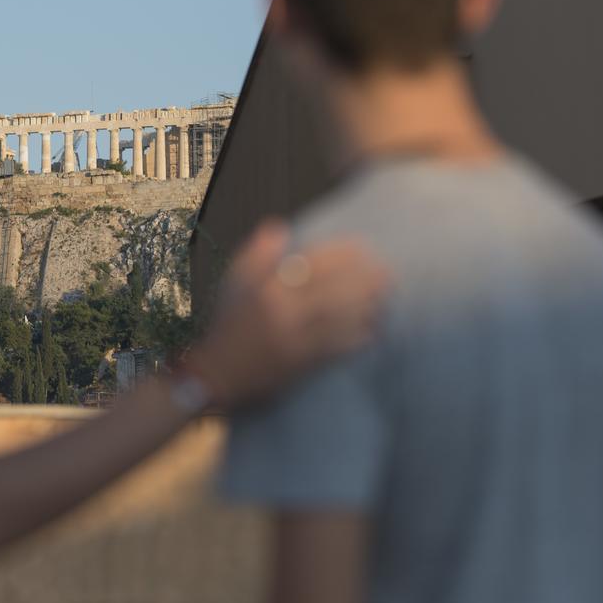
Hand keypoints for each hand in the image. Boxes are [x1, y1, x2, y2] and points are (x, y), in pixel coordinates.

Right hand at [180, 219, 389, 409]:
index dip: (343, 255)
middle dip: (365, 281)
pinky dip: (357, 339)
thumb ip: (256, 255)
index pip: (313, 264)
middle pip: (334, 291)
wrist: (216, 376)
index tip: (363, 248)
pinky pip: (337, 349)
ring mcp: (293, 340)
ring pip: (340, 319)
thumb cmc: (226, 326)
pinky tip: (372, 331)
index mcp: (266, 289)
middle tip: (387, 274)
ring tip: (384, 299)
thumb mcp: (232, 284)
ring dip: (367, 308)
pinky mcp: (301, 365)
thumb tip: (278, 226)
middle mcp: (282, 312)